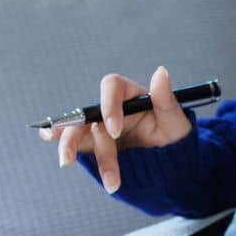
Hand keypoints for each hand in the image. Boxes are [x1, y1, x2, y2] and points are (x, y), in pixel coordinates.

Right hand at [42, 66, 193, 193]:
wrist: (172, 161)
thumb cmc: (173, 134)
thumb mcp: (175, 119)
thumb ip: (166, 99)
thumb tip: (161, 72)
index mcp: (128, 94)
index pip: (111, 87)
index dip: (109, 106)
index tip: (115, 130)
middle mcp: (110, 108)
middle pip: (87, 114)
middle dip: (77, 134)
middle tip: (75, 154)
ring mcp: (100, 127)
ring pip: (79, 133)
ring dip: (71, 148)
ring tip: (66, 162)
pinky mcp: (96, 145)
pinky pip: (79, 145)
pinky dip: (67, 148)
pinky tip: (61, 156)